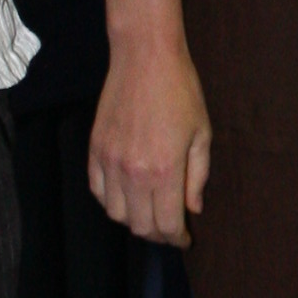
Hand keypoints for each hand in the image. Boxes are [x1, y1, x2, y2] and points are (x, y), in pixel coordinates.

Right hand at [88, 38, 210, 244]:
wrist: (145, 57)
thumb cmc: (180, 91)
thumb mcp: (202, 134)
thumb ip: (197, 176)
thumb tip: (193, 208)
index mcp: (165, 170)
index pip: (167, 223)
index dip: (177, 239)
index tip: (184, 240)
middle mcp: (134, 172)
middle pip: (141, 225)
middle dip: (158, 235)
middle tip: (169, 230)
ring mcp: (110, 161)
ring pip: (116, 213)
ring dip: (133, 221)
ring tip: (148, 214)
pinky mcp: (95, 149)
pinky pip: (97, 191)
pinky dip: (111, 202)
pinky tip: (126, 197)